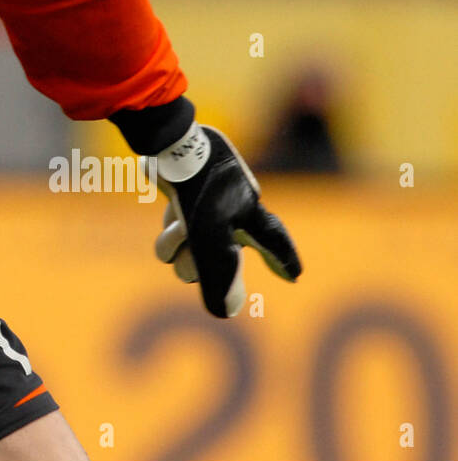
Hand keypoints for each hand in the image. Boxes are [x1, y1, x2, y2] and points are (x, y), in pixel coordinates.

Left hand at [148, 124, 301, 317]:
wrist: (168, 147)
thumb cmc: (199, 190)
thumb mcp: (211, 238)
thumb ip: (220, 277)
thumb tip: (225, 313)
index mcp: (252, 215)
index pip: (275, 242)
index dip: (283, 259)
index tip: (293, 275)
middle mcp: (234, 212)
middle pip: (220, 261)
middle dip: (200, 263)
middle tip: (194, 252)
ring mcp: (207, 204)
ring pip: (191, 250)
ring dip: (178, 245)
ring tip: (178, 228)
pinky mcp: (182, 196)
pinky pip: (174, 232)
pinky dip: (169, 231)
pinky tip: (169, 211)